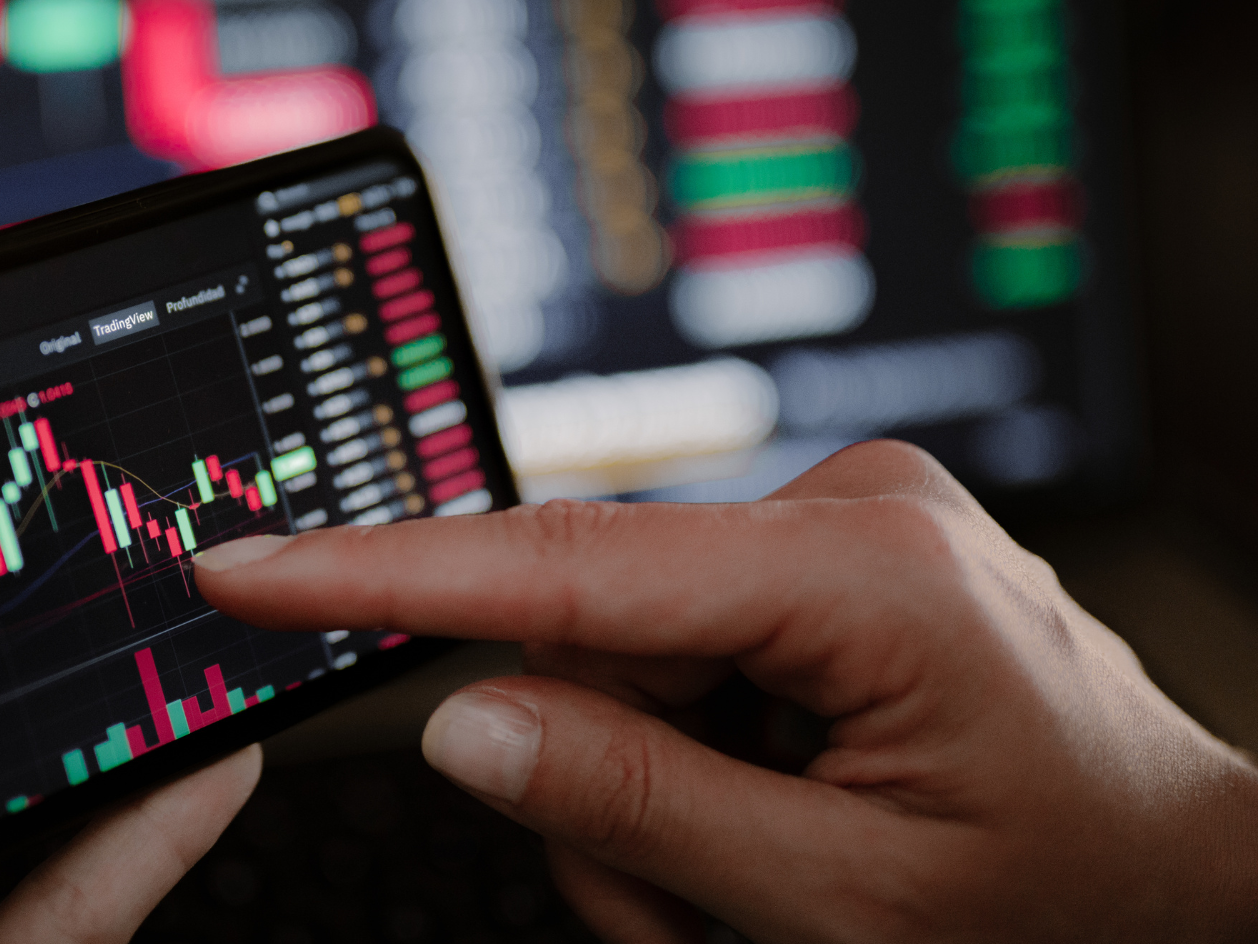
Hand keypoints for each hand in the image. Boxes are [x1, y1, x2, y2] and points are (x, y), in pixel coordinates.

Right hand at [196, 440, 1257, 941]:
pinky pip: (678, 645)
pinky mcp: (824, 555)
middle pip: (587, 632)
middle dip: (593, 783)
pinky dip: (680, 750)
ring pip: (622, 655)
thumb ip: (635, 805)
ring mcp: (837, 524)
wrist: (1188, 878)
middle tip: (663, 905)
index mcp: (865, 572)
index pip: (568, 563)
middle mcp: (845, 508)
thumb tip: (461, 722)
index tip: (249, 562)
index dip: (387, 572)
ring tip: (730, 886)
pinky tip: (752, 820)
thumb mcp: (842, 900)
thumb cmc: (1067, 893)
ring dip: (640, 788)